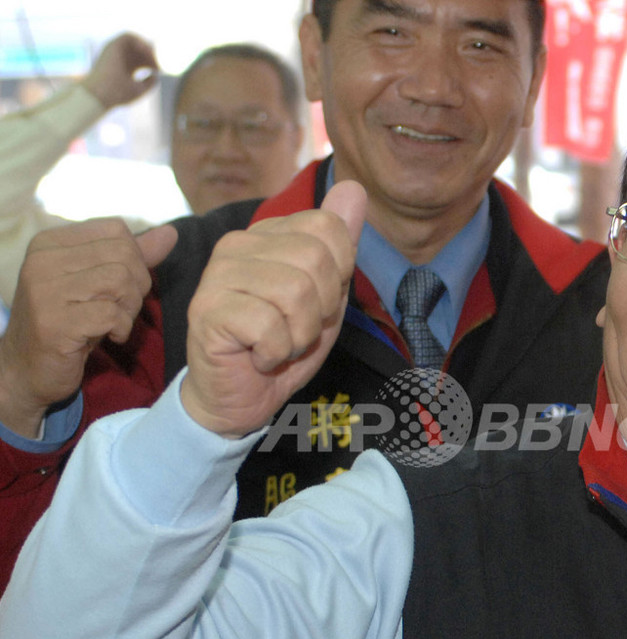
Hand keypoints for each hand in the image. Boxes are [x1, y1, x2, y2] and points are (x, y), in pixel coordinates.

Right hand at [0, 220, 177, 437]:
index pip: (116, 230)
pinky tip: (110, 337)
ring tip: (116, 322)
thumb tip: (170, 232)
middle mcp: (42, 261)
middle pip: (123, 254)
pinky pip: (112, 314)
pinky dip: (122, 328)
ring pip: (120, 281)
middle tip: (122, 308)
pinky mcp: (55, 324)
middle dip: (137, 284)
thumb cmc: (69, 322)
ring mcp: (44, 292)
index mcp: (50, 242)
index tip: (121, 286)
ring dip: (130, 307)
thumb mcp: (97, 283)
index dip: (135, 259)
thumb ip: (132, 256)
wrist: (27, 368)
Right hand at [82, 33, 157, 109]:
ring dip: (146, 47)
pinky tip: (146, 50)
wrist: (101, 92)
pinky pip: (128, 36)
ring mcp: (116, 50)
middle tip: (159, 63)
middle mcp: (120, 58)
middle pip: (141, 51)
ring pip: (135, 42)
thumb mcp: (139, 90)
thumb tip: (156, 75)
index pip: (143, 61)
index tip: (161, 70)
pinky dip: (139, 40)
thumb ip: (149, 83)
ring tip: (153, 57)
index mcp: (126, 68)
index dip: (154, 63)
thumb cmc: (118, 94)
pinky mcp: (112, 45)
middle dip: (152, 55)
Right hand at [180, 180, 366, 438]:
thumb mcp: (326, 294)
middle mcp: (238, 244)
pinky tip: (259, 356)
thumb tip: (353, 187)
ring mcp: (217, 275)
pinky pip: (270, 326)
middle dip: (321, 309)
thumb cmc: (281, 344)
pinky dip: (277, 352)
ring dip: (299, 334)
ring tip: (278, 343)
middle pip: (316, 259)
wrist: (239, 397)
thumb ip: (339, 242)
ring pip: (296, 293)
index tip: (316, 303)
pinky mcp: (207, 310)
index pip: (328, 227)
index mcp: (268, 234)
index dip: (338, 275)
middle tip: (295, 329)